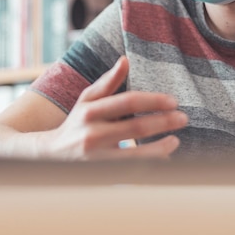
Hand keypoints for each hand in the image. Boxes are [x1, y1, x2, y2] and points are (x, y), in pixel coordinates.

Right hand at [46, 56, 187, 160]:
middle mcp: (93, 134)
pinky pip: (131, 172)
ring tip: (176, 141)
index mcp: (91, 111)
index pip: (127, 102)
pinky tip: (164, 160)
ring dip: (160, 148)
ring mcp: (97, 157)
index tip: (173, 101)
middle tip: (183, 118)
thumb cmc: (76, 122)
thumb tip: (126, 60)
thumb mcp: (87, 99)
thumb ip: (108, 82)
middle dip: (163, 122)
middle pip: (135, 127)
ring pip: (135, 155)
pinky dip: (150, 166)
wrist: (51, 155)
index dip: (153, 100)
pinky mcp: (101, 174)